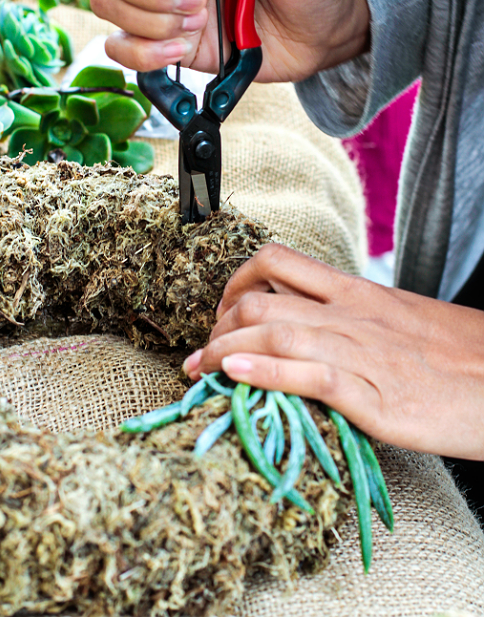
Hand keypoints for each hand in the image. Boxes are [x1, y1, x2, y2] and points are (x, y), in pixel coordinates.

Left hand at [183, 244, 483, 459]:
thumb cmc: (458, 354)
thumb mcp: (399, 319)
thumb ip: (351, 317)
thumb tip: (306, 328)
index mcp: (357, 291)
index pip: (276, 263)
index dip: (233, 284)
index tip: (222, 314)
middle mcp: (351, 313)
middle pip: (260, 302)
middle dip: (216, 328)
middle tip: (200, 357)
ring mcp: (362, 351)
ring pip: (273, 334)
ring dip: (223, 352)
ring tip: (200, 372)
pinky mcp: (377, 395)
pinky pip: (309, 375)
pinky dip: (263, 375)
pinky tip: (234, 379)